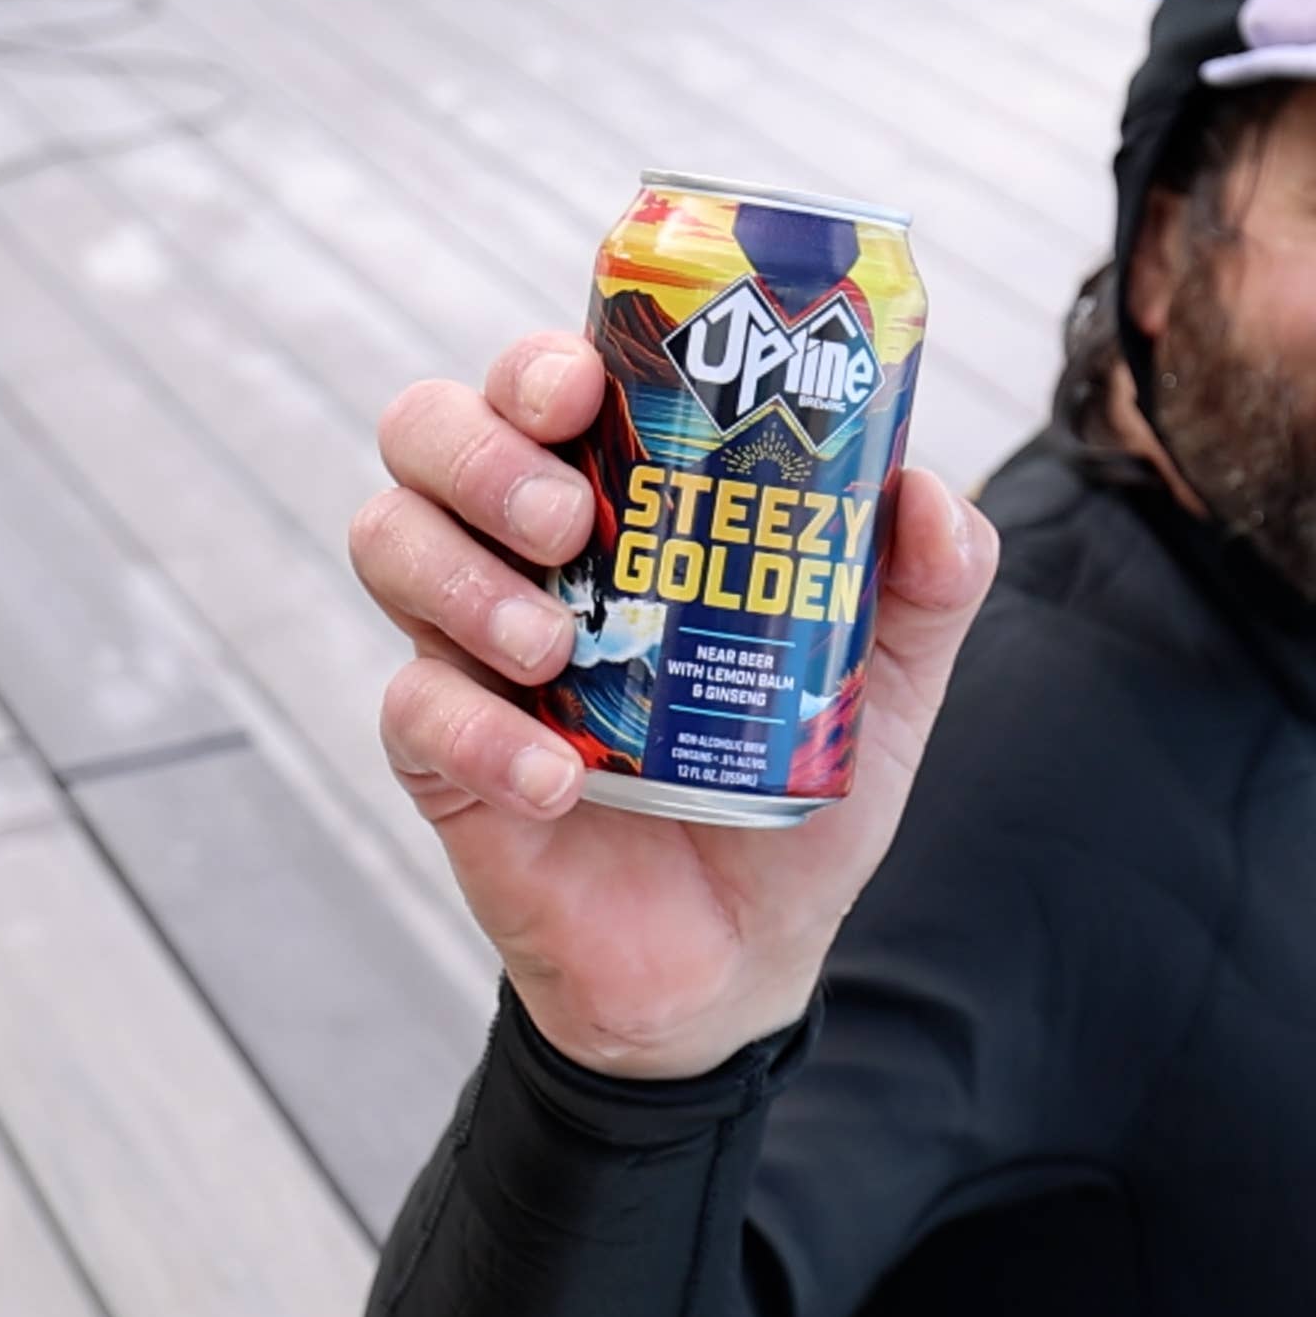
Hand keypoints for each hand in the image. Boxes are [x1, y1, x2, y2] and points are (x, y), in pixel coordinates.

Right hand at [350, 332, 999, 1082]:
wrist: (744, 953)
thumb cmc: (787, 777)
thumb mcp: (884, 681)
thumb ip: (929, 583)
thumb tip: (927, 496)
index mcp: (617, 496)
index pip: (539, 382)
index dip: (536, 362)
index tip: (581, 385)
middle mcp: (524, 550)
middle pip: (427, 432)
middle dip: (479, 451)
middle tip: (565, 516)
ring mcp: (470, 648)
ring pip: (386, 540)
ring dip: (463, 579)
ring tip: (557, 647)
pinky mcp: (443, 757)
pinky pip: (411, 711)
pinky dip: (481, 735)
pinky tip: (558, 782)